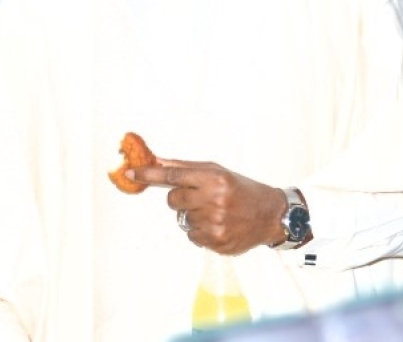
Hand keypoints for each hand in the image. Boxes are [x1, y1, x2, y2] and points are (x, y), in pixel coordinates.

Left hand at [130, 159, 285, 254]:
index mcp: (214, 178)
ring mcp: (215, 223)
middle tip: (200, 197)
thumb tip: (157, 162)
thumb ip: (186, 169)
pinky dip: (200, 231)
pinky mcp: (217, 241)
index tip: (131, 173)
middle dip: (180, 198)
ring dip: (192, 216)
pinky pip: (191, 236)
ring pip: (181, 219)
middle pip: (172, 200)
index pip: (173, 176)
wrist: (271, 215)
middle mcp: (214, 200)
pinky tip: (218, 225)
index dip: (149, 174)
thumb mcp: (217, 171)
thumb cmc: (241, 189)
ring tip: (215, 212)